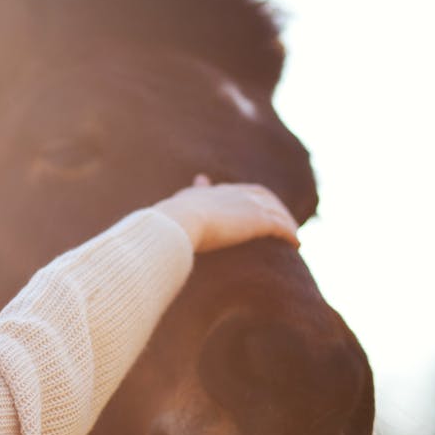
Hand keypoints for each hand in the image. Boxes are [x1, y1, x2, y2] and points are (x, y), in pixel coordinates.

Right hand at [154, 175, 299, 251]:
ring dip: (286, 221)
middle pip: (260, 194)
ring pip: (275, 209)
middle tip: (281, 220)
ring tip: (293, 236)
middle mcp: (229, 193)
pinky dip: (290, 232)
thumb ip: (159, 221)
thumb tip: (138, 232)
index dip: (246, 197)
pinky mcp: (256, 220)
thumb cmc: (162, 230)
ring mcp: (244, 205)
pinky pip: (280, 225)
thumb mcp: (160, 223)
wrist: (173, 226)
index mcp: (208, 194)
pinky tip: (296, 244)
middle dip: (272, 205)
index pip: (233, 190)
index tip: (254, 203)